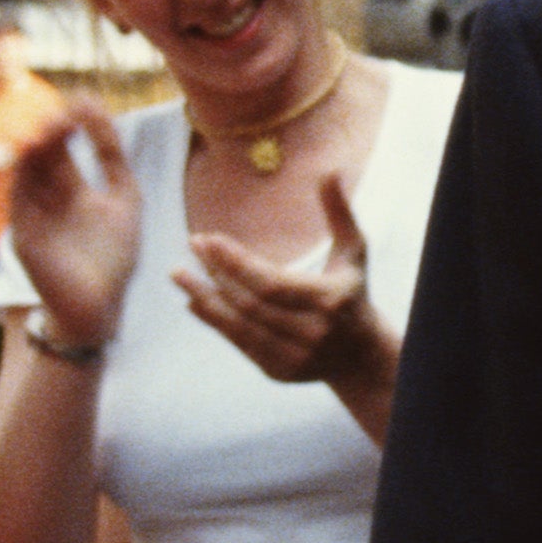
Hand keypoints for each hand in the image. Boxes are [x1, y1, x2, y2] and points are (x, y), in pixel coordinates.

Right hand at [7, 92, 139, 348]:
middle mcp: (47, 196)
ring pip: (26, 169)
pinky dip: (24, 173)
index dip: (73, 121)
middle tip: (70, 108)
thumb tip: (100, 110)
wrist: (101, 306)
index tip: (86, 98)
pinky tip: (36, 152)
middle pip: (43, 151)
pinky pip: (17, 196)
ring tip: (56, 124)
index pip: (64, 145)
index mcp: (71, 188)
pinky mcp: (22, 232)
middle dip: (54, 126)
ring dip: (38, 145)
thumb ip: (113, 157)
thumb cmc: (114, 256)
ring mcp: (32, 212)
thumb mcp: (124, 197)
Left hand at [183, 172, 395, 422]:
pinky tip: (195, 301)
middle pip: (250, 302)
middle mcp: (313, 332)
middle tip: (192, 246)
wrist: (363, 355)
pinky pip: (239, 343)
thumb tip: (329, 171)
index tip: (208, 239)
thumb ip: (339, 213)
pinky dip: (214, 321)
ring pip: (239, 325)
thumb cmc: (353, 292)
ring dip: (205, 298)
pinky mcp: (279, 371)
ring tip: (179, 274)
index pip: (271, 282)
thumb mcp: (354, 252)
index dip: (236, 262)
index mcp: (330, 300)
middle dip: (217, 273)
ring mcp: (295, 357)